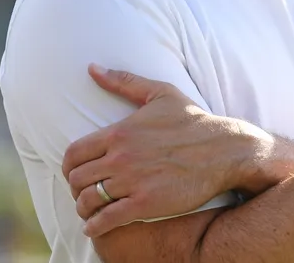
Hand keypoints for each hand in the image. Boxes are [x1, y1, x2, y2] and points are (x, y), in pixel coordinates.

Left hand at [61, 65, 266, 237]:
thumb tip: (92, 68)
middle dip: (76, 188)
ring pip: (88, 200)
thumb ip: (123, 81)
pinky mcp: (146, 204)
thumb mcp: (160, 93)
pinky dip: (95, 226)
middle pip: (77, 179)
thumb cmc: (193, 121)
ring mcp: (132, 182)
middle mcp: (121, 158)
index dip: (68, 167)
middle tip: (84, 192)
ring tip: (90, 211)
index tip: (75, 173)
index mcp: (119, 132)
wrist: (224, 150)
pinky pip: (107, 219)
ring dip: (84, 208)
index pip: (73, 154)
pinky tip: (95, 226)